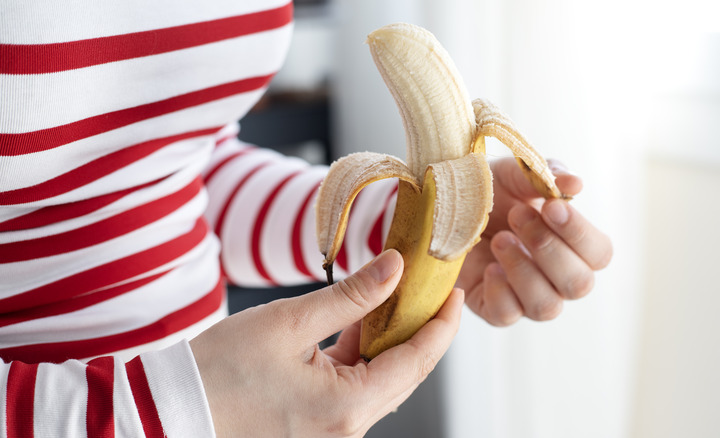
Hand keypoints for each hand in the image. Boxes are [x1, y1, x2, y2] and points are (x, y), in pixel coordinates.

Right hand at [191, 249, 463, 436]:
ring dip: (388, 339)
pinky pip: (355, 387)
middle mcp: (347, 429)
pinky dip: (361, 354)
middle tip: (427, 287)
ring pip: (380, 380)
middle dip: (419, 328)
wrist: (173, 410)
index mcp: (346, 407)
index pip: (416, 361)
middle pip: (404, 373)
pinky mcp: (317, 425)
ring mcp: (333, 431)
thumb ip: (351, 296)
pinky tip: (359, 321)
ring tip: (391, 295)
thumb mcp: (289, 322)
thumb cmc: (220, 372)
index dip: (440, 325)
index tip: (451, 292)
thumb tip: (393, 267)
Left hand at [456, 157, 611, 325]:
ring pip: (547, 306)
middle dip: (548, 247)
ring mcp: (528, 299)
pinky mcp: (495, 310)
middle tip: (517, 215)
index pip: (599, 253)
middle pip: (579, 284)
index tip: (551, 207)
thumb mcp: (514, 174)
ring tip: (499, 239)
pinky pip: (507, 315)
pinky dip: (499, 290)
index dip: (580, 233)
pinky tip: (488, 266)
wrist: (445, 207)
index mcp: (574, 247)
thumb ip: (546, 175)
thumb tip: (575, 183)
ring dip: (523, 269)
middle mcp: (558, 279)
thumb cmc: (490, 191)